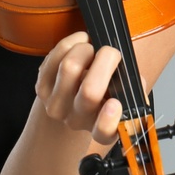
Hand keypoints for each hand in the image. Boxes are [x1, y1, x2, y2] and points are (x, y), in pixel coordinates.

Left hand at [35, 30, 124, 145]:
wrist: (72, 100)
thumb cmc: (103, 95)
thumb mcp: (124, 96)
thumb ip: (133, 89)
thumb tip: (134, 78)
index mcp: (101, 128)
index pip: (104, 132)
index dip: (109, 119)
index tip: (114, 103)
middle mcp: (77, 120)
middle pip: (89, 91)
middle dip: (105, 62)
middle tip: (111, 53)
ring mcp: (56, 105)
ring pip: (70, 67)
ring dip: (86, 49)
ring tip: (92, 49)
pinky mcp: (41, 87)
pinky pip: (56, 55)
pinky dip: (71, 43)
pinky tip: (79, 44)